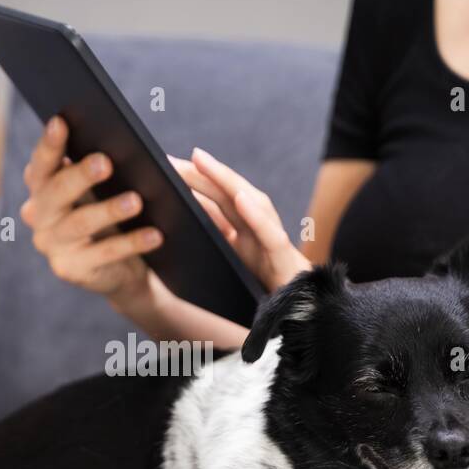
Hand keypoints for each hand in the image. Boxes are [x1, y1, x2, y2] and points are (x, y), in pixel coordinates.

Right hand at [20, 116, 164, 301]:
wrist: (124, 268)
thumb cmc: (112, 216)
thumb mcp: (104, 189)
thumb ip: (98, 167)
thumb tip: (115, 140)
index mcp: (42, 187)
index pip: (41, 163)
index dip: (49, 144)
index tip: (61, 121)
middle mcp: (38, 215)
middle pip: (56, 192)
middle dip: (80, 175)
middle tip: (105, 162)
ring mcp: (52, 245)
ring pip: (80, 223)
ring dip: (109, 211)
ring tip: (136, 201)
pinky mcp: (71, 270)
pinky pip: (104, 254)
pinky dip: (131, 243)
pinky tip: (155, 235)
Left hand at [170, 147, 311, 291]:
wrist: (300, 311)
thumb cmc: (265, 288)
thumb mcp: (232, 262)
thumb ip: (214, 238)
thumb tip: (180, 218)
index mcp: (244, 231)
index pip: (218, 199)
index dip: (196, 180)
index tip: (168, 164)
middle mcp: (258, 229)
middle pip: (229, 194)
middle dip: (202, 173)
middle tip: (173, 158)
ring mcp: (272, 240)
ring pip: (251, 203)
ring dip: (226, 180)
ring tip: (202, 162)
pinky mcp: (284, 258)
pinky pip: (271, 235)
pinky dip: (256, 216)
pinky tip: (240, 198)